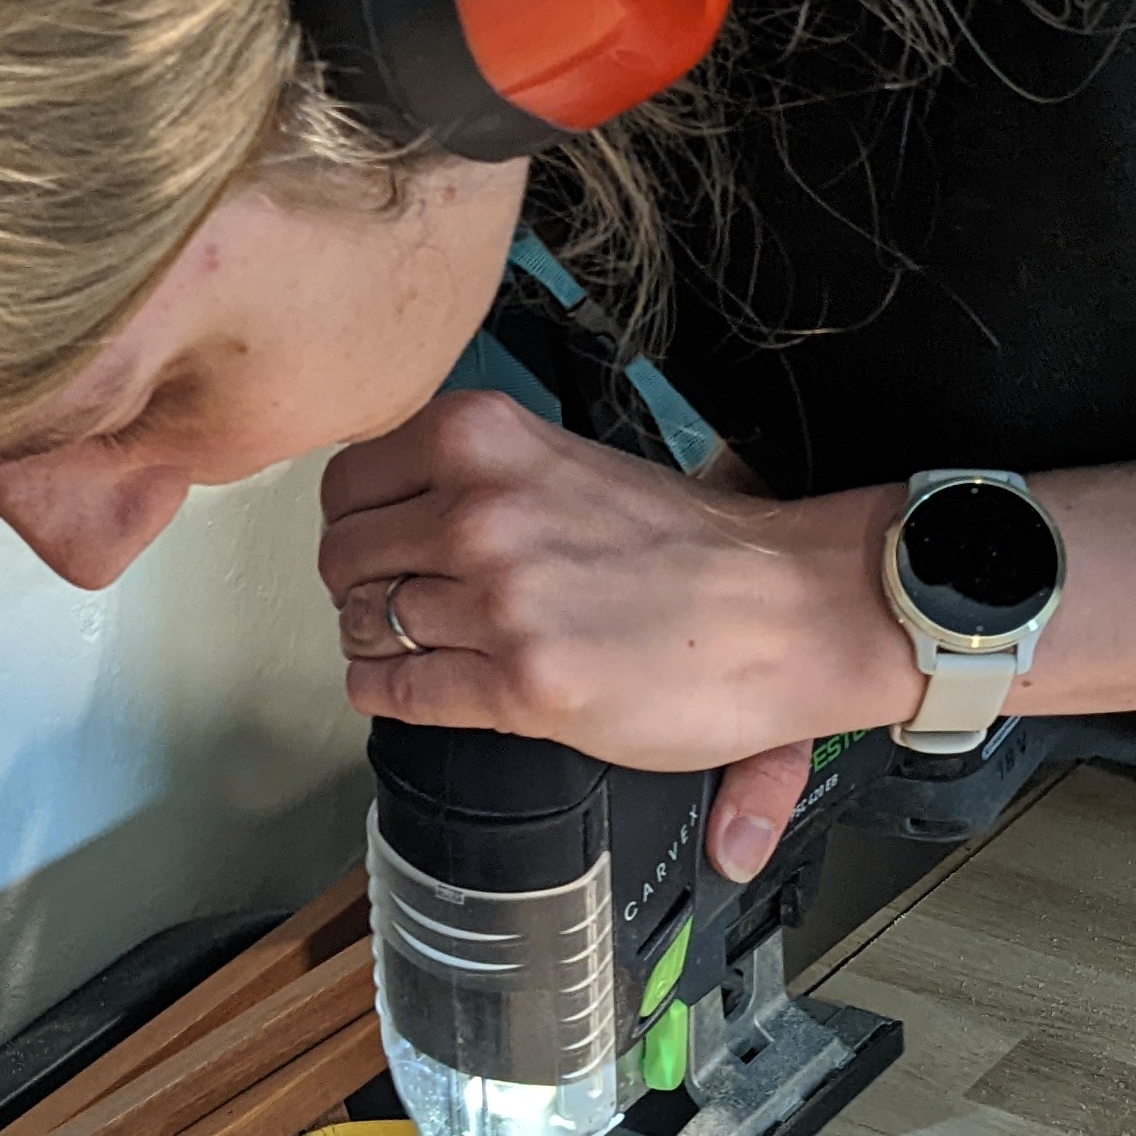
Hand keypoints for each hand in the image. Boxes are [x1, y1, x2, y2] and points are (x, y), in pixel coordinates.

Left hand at [319, 393, 912, 878]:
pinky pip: (399, 693)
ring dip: (380, 647)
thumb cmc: (693, 545)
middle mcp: (480, 511)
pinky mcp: (520, 683)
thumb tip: (393, 510)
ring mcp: (498, 599)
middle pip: (344, 560)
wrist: (791, 607)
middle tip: (395, 608)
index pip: (348, 481)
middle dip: (359, 591)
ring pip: (367, 628)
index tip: (378, 546)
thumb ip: (479, 476)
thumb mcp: (567, 465)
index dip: (355, 524)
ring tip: (419, 653)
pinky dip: (389, 696)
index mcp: (486, 439)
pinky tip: (414, 693)